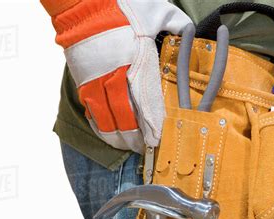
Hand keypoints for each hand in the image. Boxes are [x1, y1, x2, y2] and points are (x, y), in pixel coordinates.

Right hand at [50, 0, 190, 150]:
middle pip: (126, 116)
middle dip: (137, 137)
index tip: (160, 139)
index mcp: (136, 61)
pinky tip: (109, 135)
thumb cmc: (123, 5)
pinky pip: (91, 110)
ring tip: (130, 148)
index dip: (153, 125)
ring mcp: (96, 80)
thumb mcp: (158, 10)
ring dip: (119, 136)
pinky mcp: (82, 80)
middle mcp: (115, 75)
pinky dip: (100, 125)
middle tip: (148, 150)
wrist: (84, 2)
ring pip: (107, 117)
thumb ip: (176, 24)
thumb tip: (191, 30)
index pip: (146, 102)